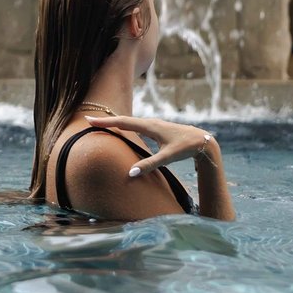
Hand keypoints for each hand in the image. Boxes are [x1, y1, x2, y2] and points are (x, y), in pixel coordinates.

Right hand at [90, 115, 219, 177]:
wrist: (203, 141)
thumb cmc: (186, 147)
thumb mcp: (167, 157)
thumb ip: (149, 165)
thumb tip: (129, 173)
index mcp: (150, 126)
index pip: (123, 123)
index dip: (106, 122)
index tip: (90, 120)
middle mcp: (150, 123)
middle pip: (124, 120)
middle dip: (107, 120)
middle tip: (89, 121)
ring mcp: (154, 125)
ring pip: (131, 122)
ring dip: (116, 122)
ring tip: (102, 124)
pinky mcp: (157, 130)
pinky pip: (137, 125)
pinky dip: (126, 126)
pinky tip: (124, 130)